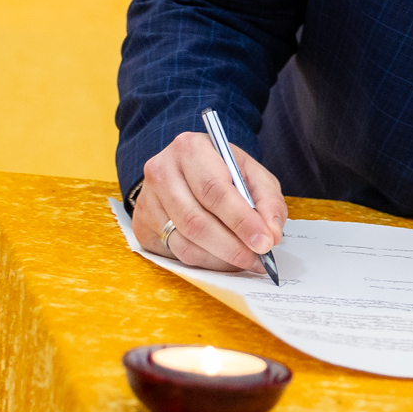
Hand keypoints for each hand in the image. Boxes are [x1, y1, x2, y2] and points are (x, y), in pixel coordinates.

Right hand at [131, 131, 288, 271]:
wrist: (186, 169)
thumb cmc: (222, 171)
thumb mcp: (251, 174)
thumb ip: (268, 201)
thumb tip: (271, 236)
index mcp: (190, 149)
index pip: (214, 191)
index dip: (241, 220)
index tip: (264, 243)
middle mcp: (161, 171)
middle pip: (196, 221)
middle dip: (232, 246)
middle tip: (258, 260)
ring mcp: (147, 200)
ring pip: (185, 242)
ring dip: (220, 259)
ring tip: (245, 261)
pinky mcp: (142, 225)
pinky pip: (175, 253)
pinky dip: (205, 262)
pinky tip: (223, 259)